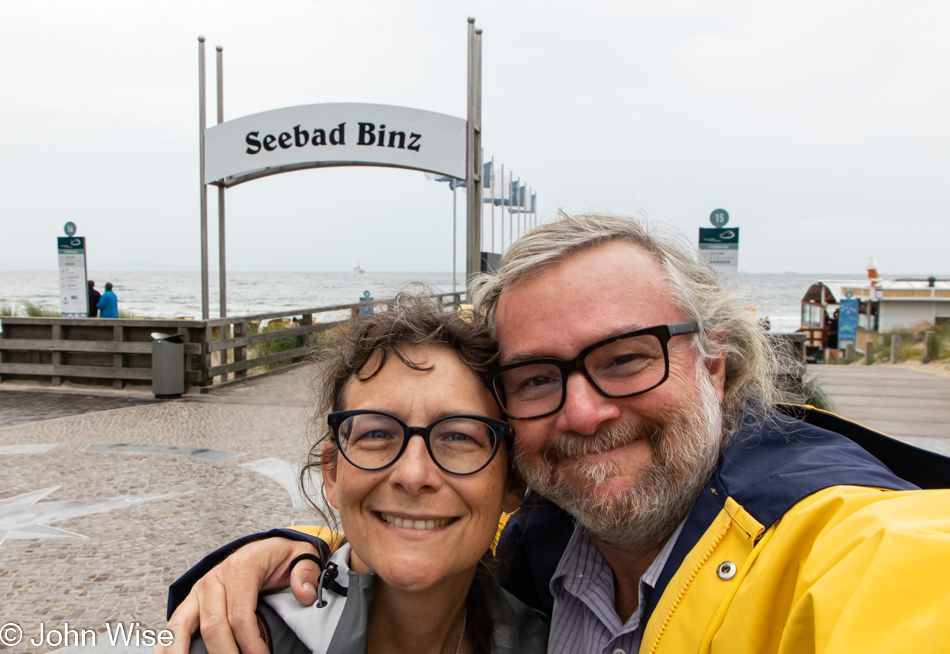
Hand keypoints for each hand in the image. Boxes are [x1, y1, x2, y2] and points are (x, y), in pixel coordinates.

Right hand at [157, 538, 323, 653]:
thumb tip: (305, 594)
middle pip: (213, 625)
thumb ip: (305, 572)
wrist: (262, 547)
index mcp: (241, 568)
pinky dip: (166, 644)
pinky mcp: (191, 601)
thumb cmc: (278, 556)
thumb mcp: (300, 554)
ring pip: (183, 625)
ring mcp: (199, 590)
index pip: (240, 613)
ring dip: (181, 651)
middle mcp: (215, 579)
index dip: (250, 642)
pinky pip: (174, 624)